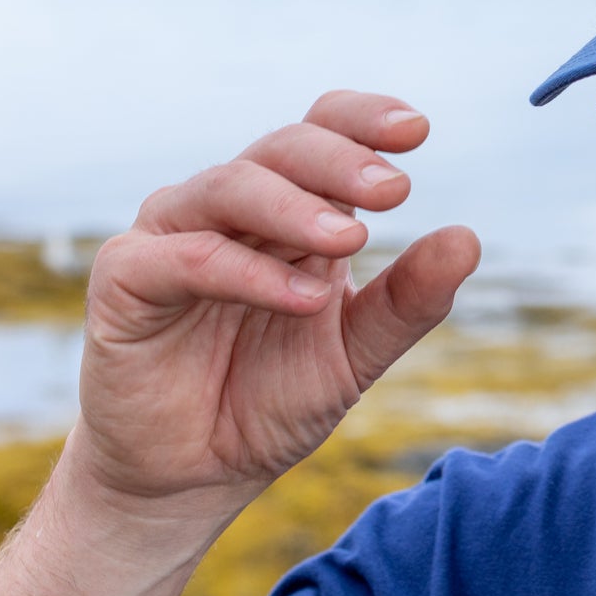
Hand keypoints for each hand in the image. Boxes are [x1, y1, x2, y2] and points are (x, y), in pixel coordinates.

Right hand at [71, 91, 480, 516]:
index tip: (418, 129)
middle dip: (342, 161)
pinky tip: (303, 298)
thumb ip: (409, 300)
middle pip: (283, 148)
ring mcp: (174, 234)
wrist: (195, 477)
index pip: (323, 131)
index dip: (364, 119)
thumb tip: (468, 238)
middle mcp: (232, 206)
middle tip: (395, 190)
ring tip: (351, 239)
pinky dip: (248, 272)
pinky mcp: (127, 280)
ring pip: (231, 186)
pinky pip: (187, 258)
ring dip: (295, 208)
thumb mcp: (357, 351)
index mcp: (290, 206)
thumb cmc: (272, 397)